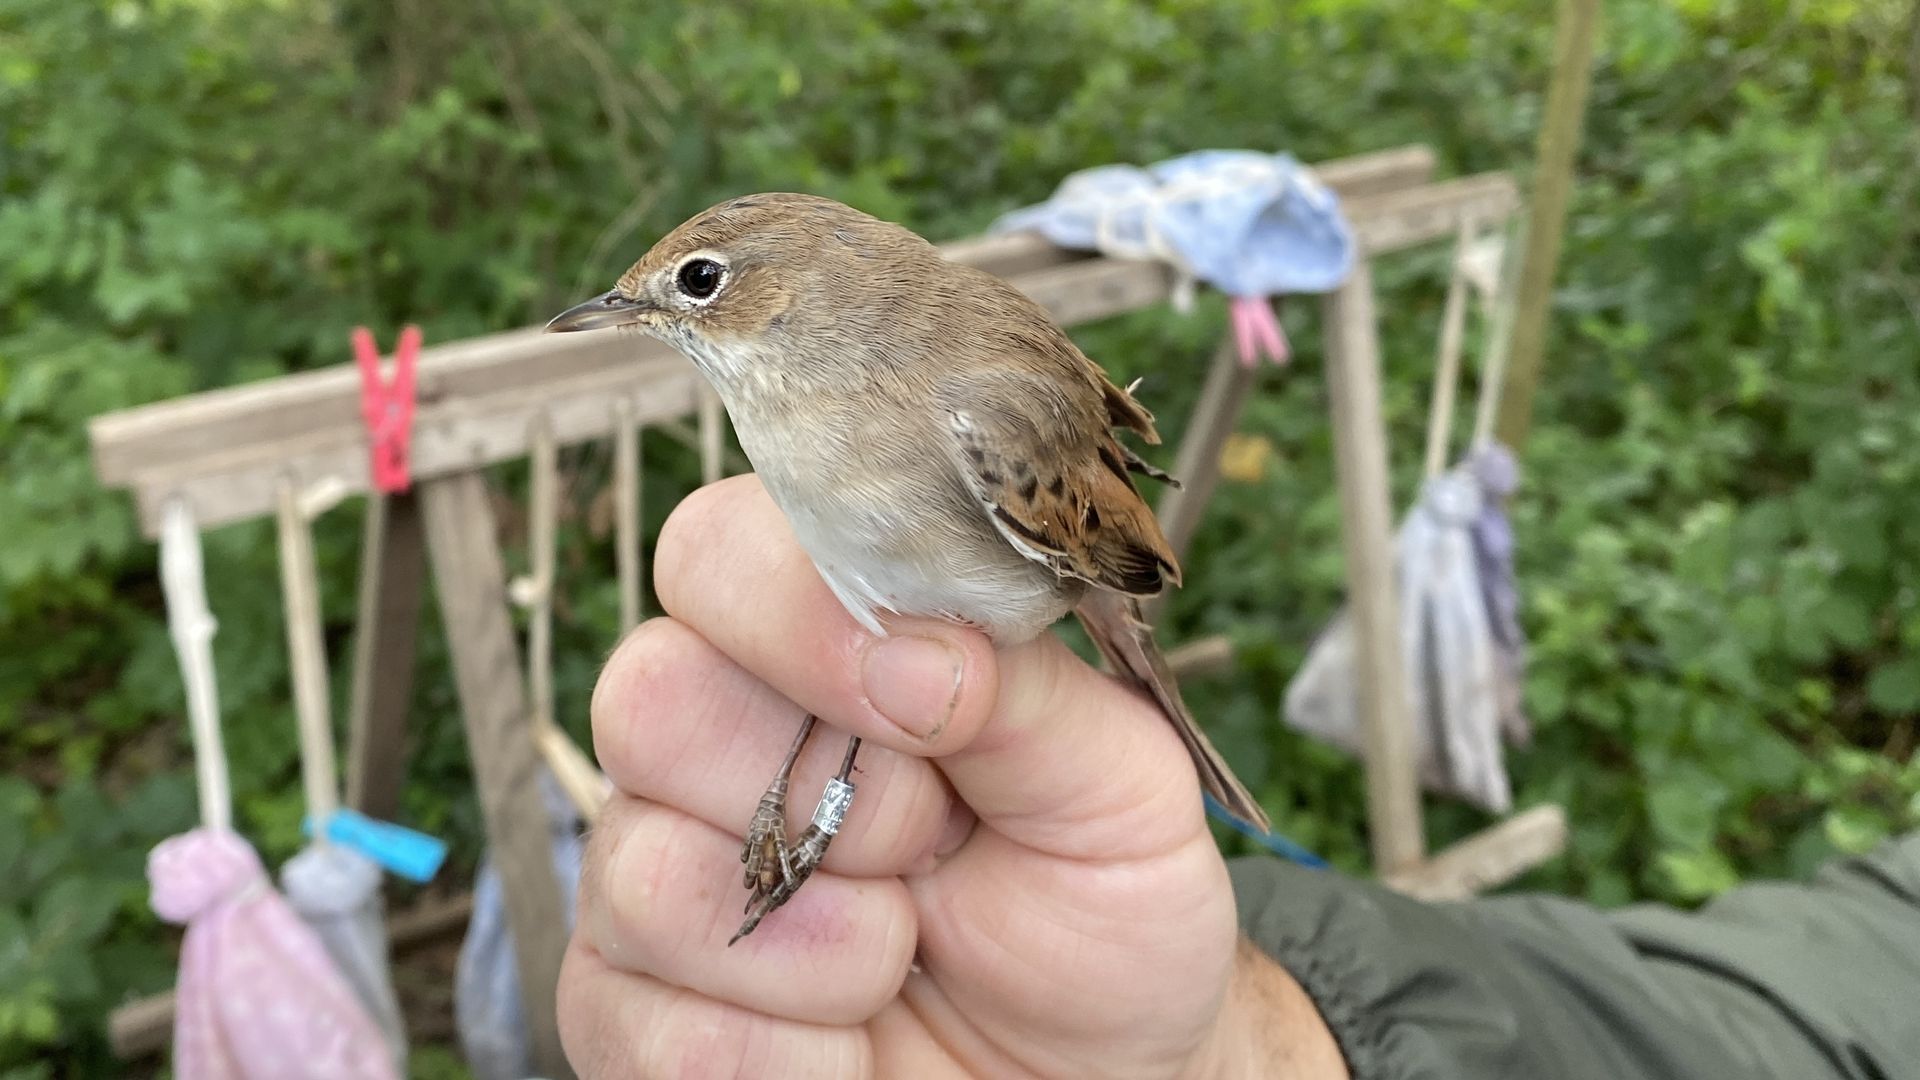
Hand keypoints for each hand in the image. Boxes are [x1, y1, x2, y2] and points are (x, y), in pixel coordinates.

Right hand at [561, 476, 1344, 1077]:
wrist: (1098, 1071)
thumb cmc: (1101, 905)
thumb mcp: (1119, 783)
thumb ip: (1022, 686)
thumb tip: (904, 644)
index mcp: (819, 639)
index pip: (719, 554)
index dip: (794, 613)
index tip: (917, 699)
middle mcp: (712, 739)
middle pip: (648, 699)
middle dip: (825, 800)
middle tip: (931, 846)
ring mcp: (655, 874)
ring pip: (645, 875)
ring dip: (823, 945)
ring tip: (903, 952)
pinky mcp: (632, 1013)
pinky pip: (658, 1030)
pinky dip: (797, 1056)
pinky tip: (857, 1038)